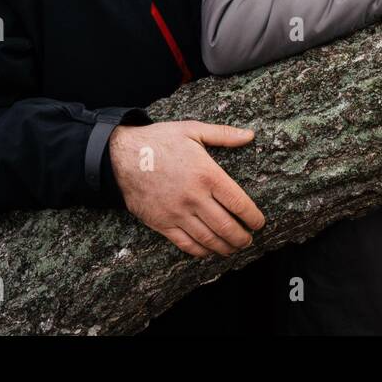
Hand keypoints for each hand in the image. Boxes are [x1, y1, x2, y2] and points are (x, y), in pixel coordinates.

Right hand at [109, 121, 264, 257]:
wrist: (121, 156)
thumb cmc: (159, 141)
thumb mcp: (192, 129)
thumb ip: (223, 134)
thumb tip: (249, 135)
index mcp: (207, 175)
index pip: (239, 204)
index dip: (253, 218)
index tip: (259, 223)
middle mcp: (195, 197)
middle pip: (226, 226)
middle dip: (242, 238)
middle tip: (249, 240)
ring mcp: (178, 213)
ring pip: (208, 239)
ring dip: (225, 248)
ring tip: (234, 248)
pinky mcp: (162, 223)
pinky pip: (185, 244)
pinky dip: (201, 251)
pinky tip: (209, 251)